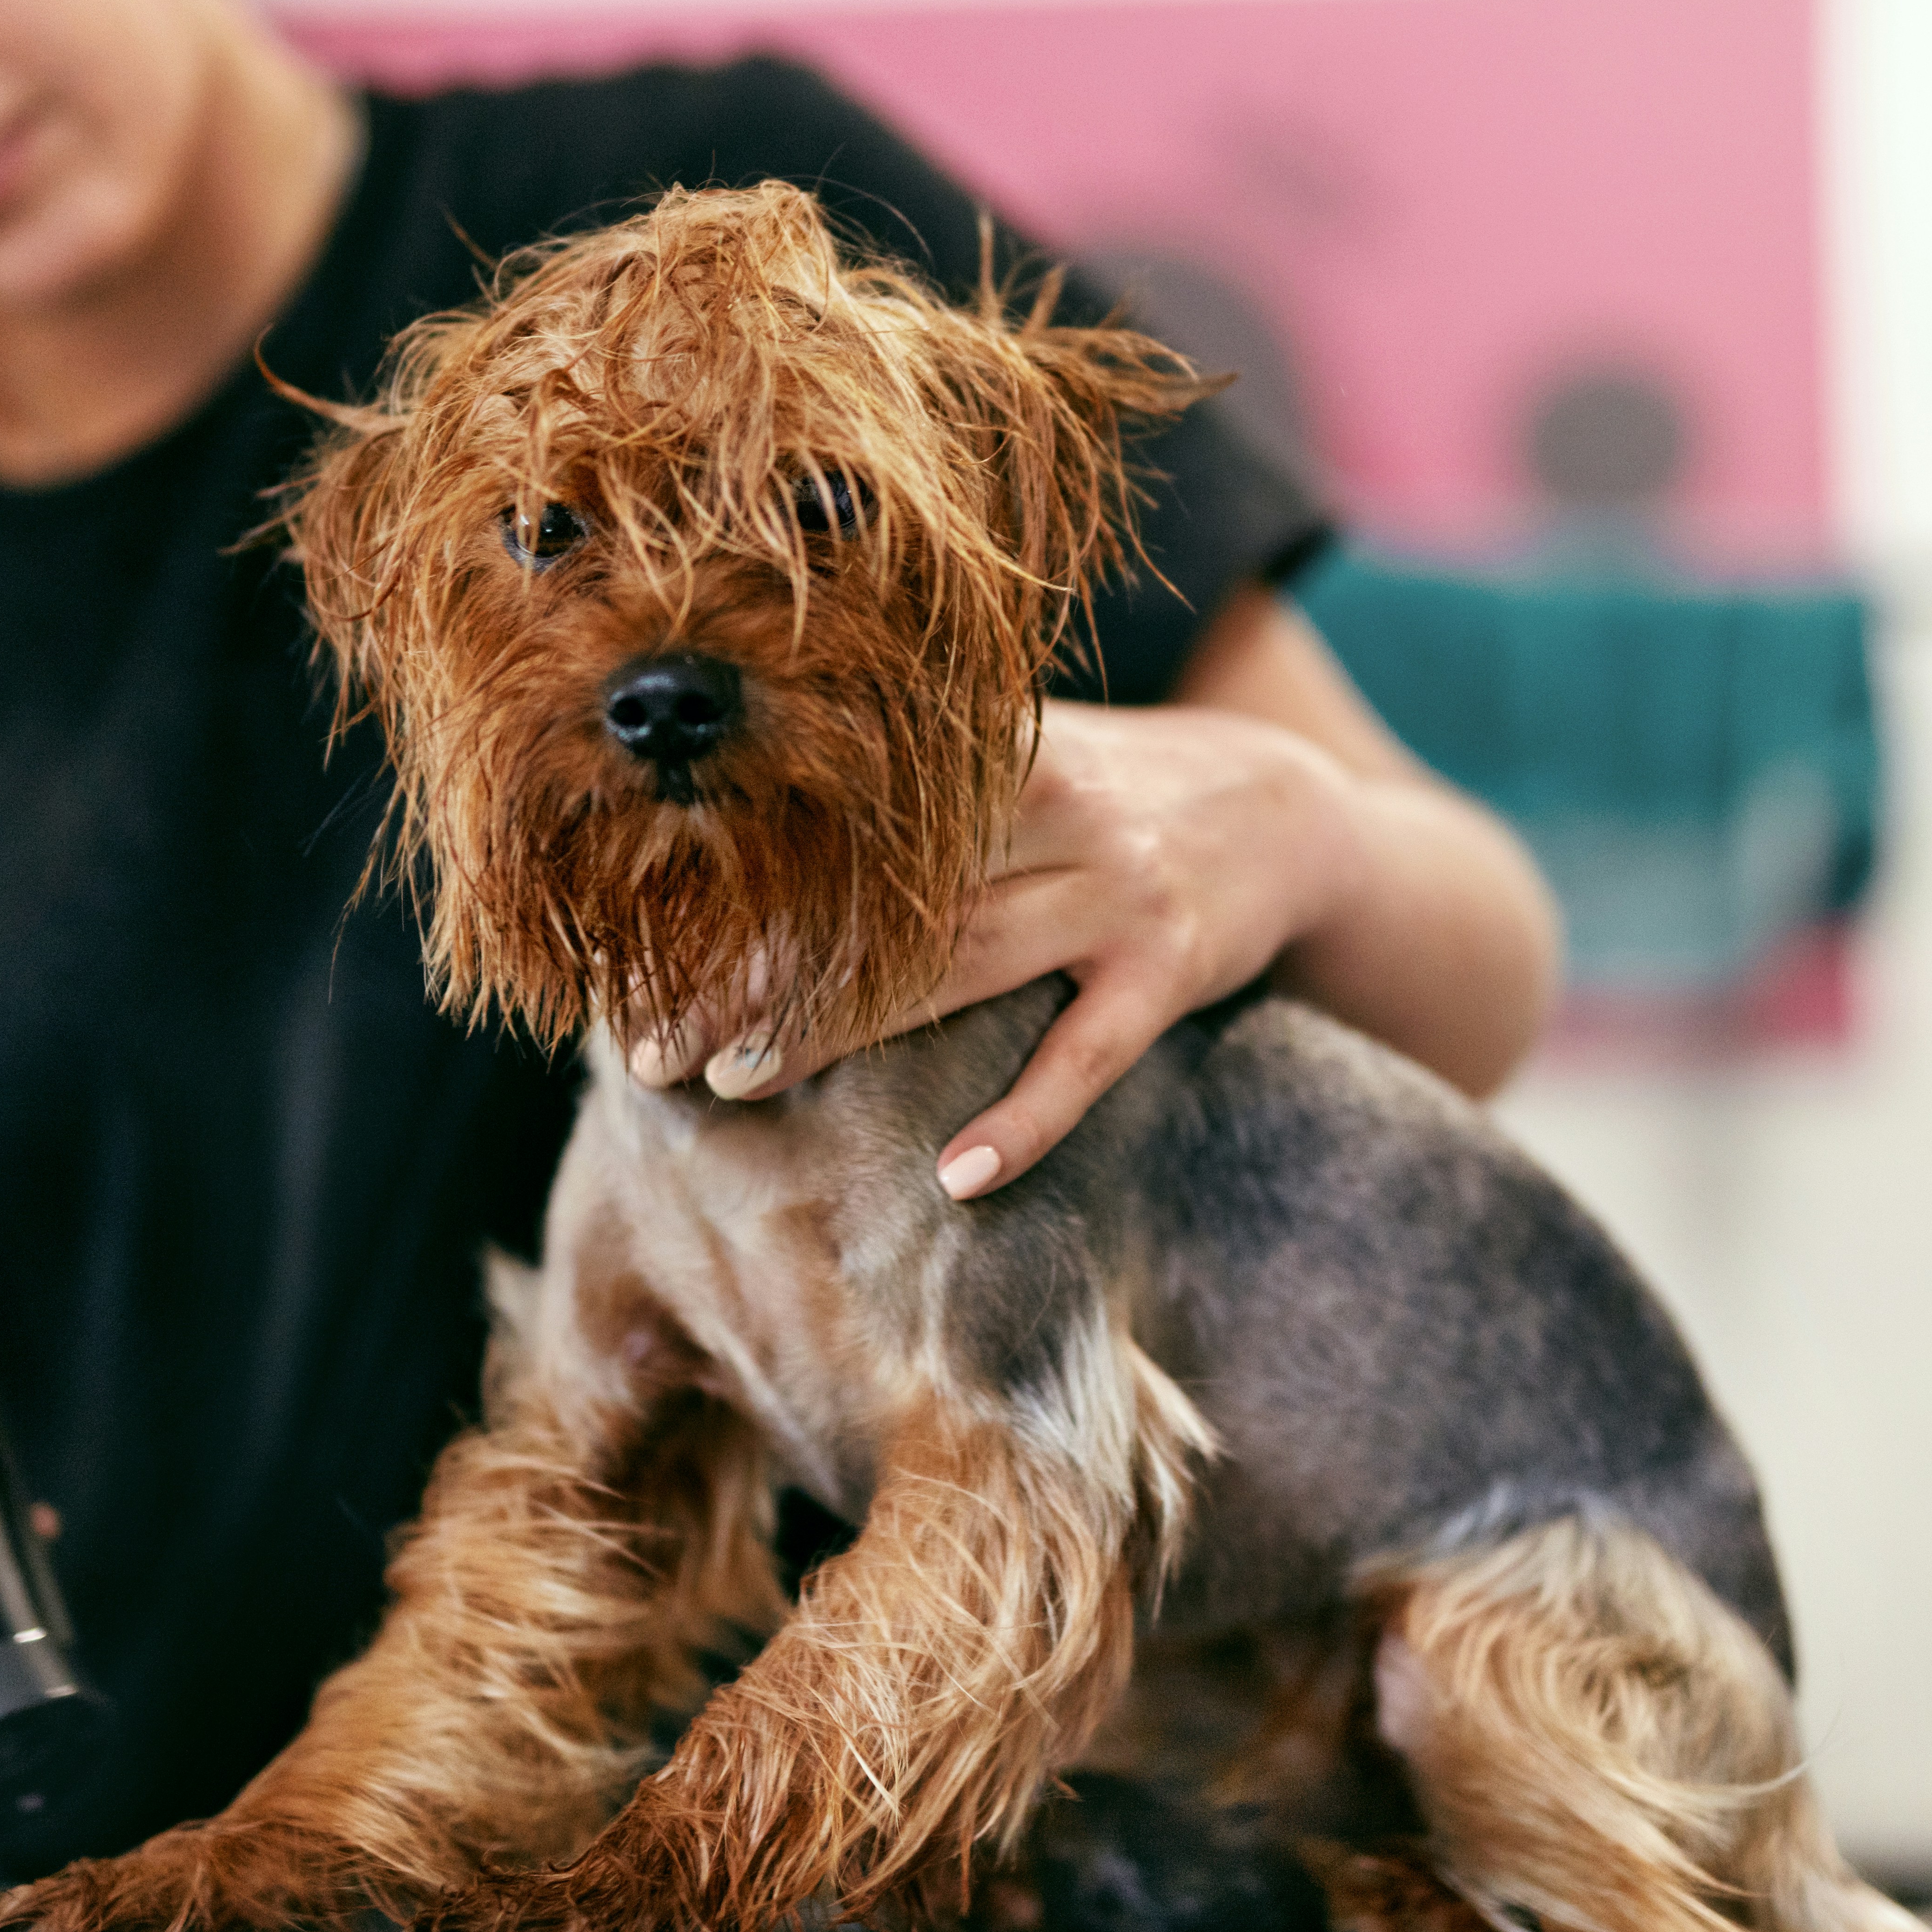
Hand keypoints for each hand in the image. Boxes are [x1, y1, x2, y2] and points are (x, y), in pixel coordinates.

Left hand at [633, 696, 1366, 1198]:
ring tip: (739, 1081)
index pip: (843, 820)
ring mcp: (1117, 894)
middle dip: (754, 969)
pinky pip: (1088, 1056)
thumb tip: (747, 812)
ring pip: (959, 964)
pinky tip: (957, 1178)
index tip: (645, 945)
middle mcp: (1055, 814)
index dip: (736, 885)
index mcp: (996, 753)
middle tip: (654, 1038)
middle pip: (877, 898)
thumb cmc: (1110, 789)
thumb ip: (914, 778)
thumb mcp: (1022, 755)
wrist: (1286, 807)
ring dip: (843, 1029)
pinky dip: (1026, 1119)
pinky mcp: (1172, 970)